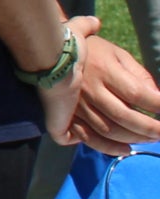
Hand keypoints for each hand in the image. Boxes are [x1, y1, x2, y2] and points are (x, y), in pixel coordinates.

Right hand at [58, 18, 159, 155]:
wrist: (49, 50)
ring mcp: (77, 105)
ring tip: (150, 139)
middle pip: (125, 116)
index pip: (138, 93)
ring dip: (134, 138)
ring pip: (109, 130)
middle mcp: (90, 90)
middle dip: (150, 128)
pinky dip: (107, 147)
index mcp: (104, 71)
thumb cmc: (89, 49)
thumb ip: (138, 73)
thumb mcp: (117, 53)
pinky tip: (125, 148)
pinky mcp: (67, 115)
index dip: (158, 105)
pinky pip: (88, 137)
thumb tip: (157, 95)